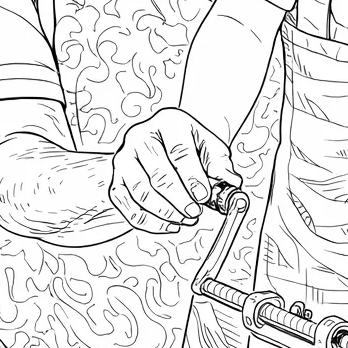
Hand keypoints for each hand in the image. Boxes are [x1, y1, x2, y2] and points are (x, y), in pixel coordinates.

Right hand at [109, 108, 240, 232]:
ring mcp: (124, 158)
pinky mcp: (116, 180)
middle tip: (195, 212)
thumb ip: (221, 164)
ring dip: (166, 212)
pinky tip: (170, 225)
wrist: (170, 141)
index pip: (179, 152)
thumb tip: (232, 183)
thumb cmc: (191, 145)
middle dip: (179, 199)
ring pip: (141, 192)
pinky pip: (127, 207)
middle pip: (158, 174)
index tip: (204, 196)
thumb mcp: (210, 147)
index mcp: (168, 122)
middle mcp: (140, 136)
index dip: (192, 177)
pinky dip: (149, 222)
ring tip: (187, 219)